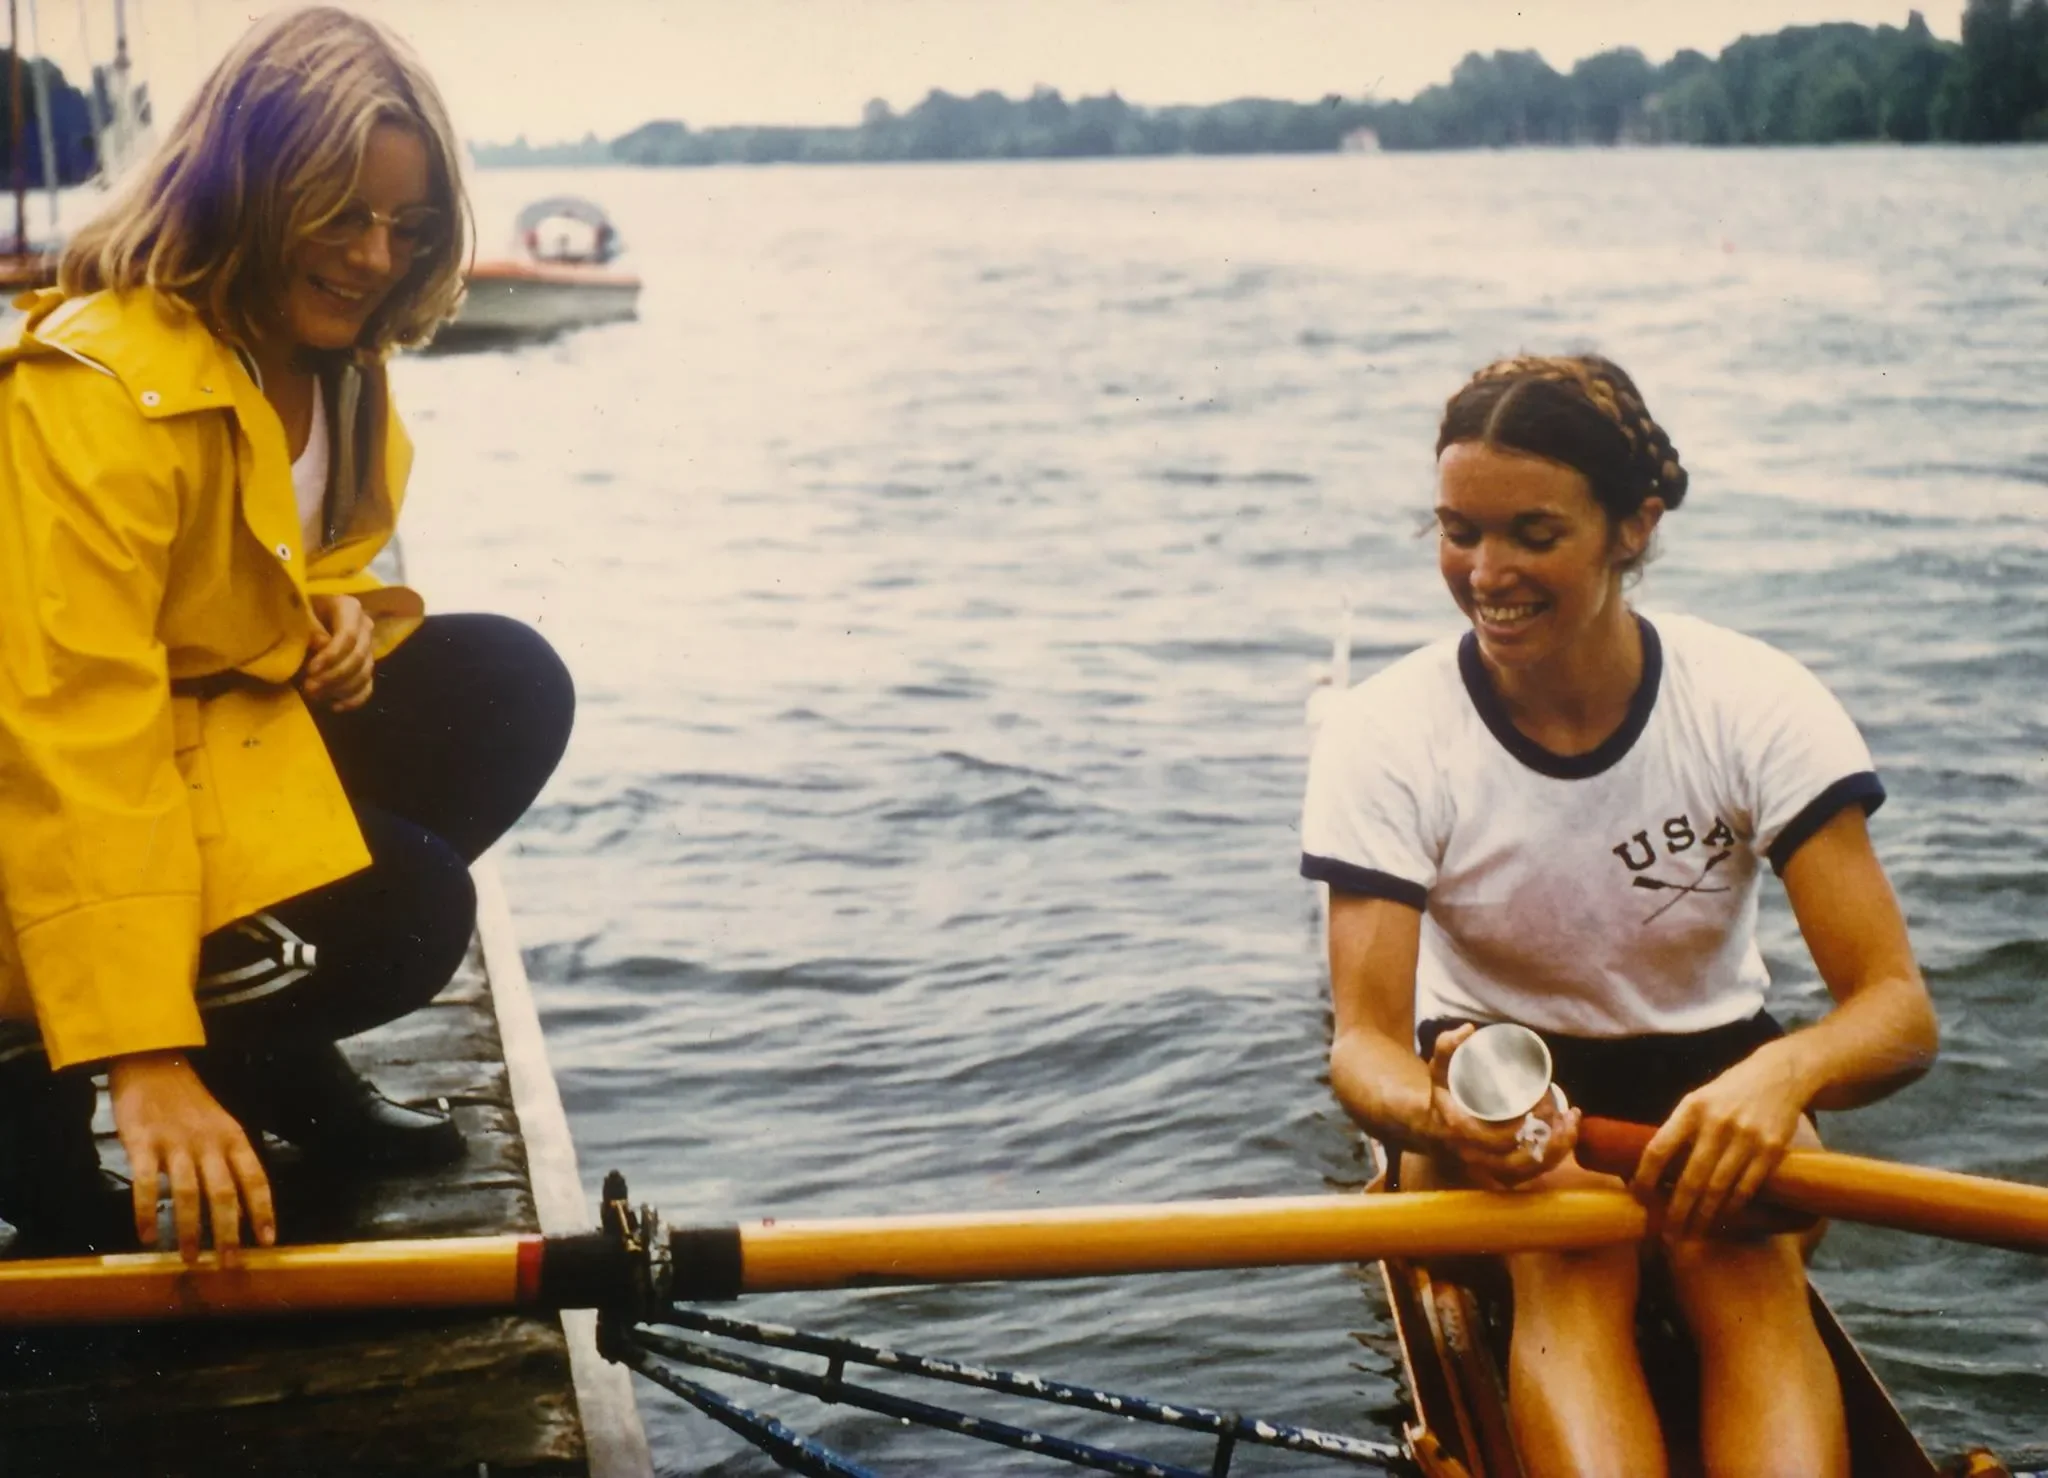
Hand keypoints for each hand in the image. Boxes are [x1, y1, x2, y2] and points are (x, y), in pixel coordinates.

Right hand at [108, 1051, 275, 1260]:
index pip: (255, 1179)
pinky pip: (144, 1183)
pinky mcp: (142, 1143)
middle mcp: (208, 1142)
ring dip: (190, 1229)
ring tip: (192, 1259)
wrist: (152, 1063)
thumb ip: (229, 1158)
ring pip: (187, 1193)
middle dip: (229, 1231)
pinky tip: (148, 1238)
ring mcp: (174, 1143)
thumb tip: (242, 1203)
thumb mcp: (221, 1124)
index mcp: (233, 1137)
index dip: (262, 1211)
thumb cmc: (188, 1101)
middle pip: (224, 1192)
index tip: (267, 1242)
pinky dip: (145, 1212)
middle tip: (229, 1263)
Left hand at [299, 593, 375, 711]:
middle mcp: (365, 627)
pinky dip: (354, 699)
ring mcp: (368, 647)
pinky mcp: (365, 665)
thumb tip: (321, 643)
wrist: (301, 615)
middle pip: (358, 657)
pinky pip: (368, 686)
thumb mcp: (300, 612)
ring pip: (364, 673)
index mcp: (350, 608)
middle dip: (334, 676)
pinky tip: (335, 707)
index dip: (332, 656)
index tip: (310, 670)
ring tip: (315, 696)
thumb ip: (310, 625)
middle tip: (309, 688)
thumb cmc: (298, 610)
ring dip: (340, 689)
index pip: (348, 636)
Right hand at [1423, 1023, 1579, 1187]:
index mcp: (1462, 1132)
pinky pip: (1532, 1175)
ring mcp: (1488, 1170)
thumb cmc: (1443, 1095)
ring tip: (1571, 1121)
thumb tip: (1469, 1030)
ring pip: (1531, 1169)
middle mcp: (1475, 1158)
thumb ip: (1447, 1047)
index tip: (1544, 1096)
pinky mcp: (1500, 1176)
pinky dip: (1554, 1158)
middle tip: (1562, 1108)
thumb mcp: (1440, 1069)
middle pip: (1523, 1157)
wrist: (1431, 1127)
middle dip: (1550, 1134)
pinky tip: (1567, 1137)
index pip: (1503, 1136)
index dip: (1529, 1122)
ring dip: (1558, 1148)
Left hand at [1632, 1040, 1807, 1239]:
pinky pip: (1747, 1187)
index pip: (1658, 1149)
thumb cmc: (1729, 1092)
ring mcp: (1746, 1137)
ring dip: (1704, 1216)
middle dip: (1678, 1211)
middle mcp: (1716, 1123)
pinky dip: (1733, 1207)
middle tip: (1669, 1233)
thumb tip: (1654, 1169)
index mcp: (1690, 1109)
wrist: (1779, 1075)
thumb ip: (1679, 1129)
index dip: (1645, 1178)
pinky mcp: (1771, 1149)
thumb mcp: (1698, 1100)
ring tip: (1693, 1232)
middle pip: (1690, 1178)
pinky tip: (1723, 1217)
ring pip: (1719, 1188)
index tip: (1639, 1198)